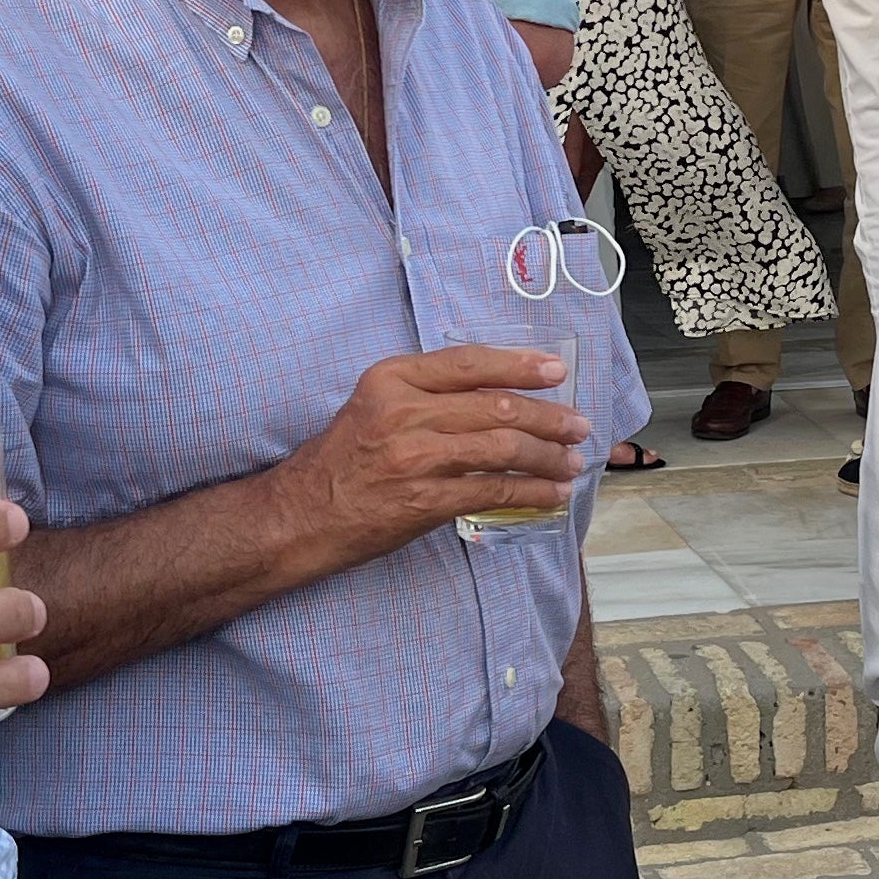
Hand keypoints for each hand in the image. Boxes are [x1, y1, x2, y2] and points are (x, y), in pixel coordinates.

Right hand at [278, 345, 591, 570]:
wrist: (302, 515)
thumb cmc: (343, 460)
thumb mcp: (376, 405)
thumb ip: (428, 394)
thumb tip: (500, 396)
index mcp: (392, 379)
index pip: (470, 363)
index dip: (519, 365)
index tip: (555, 371)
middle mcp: (404, 412)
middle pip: (496, 407)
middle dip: (547, 418)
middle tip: (577, 425)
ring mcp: (415, 457)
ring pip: (501, 449)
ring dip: (546, 456)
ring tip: (570, 462)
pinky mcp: (424, 500)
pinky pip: (492, 491)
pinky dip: (529, 493)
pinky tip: (549, 494)